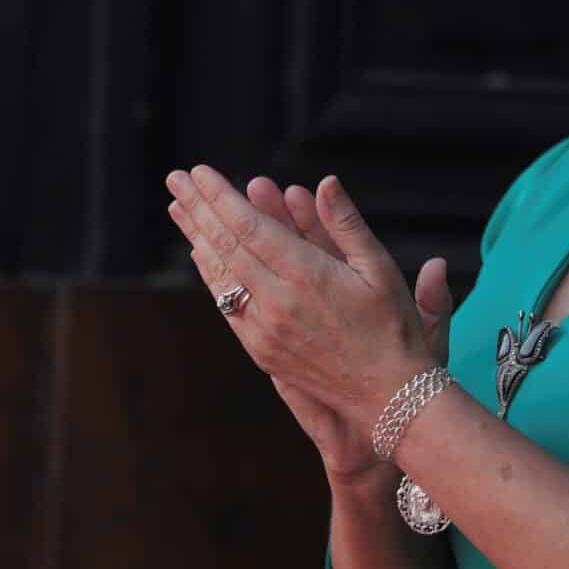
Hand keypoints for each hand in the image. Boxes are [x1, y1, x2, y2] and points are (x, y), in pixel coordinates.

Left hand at [164, 166, 448, 481]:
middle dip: (198, 208)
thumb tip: (325, 182)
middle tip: (176, 179)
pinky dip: (211, 274)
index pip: (249, 226)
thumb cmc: (392, 326)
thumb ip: (345, 224)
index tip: (200, 173)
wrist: (387, 395)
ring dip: (196, 237)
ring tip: (178, 208)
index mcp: (306, 275)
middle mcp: (277, 302)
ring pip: (220, 275)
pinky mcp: (261, 351)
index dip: (220, 197)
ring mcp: (264, 330)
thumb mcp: (379, 268)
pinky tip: (202, 253)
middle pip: (225, 245)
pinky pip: (227, 305)